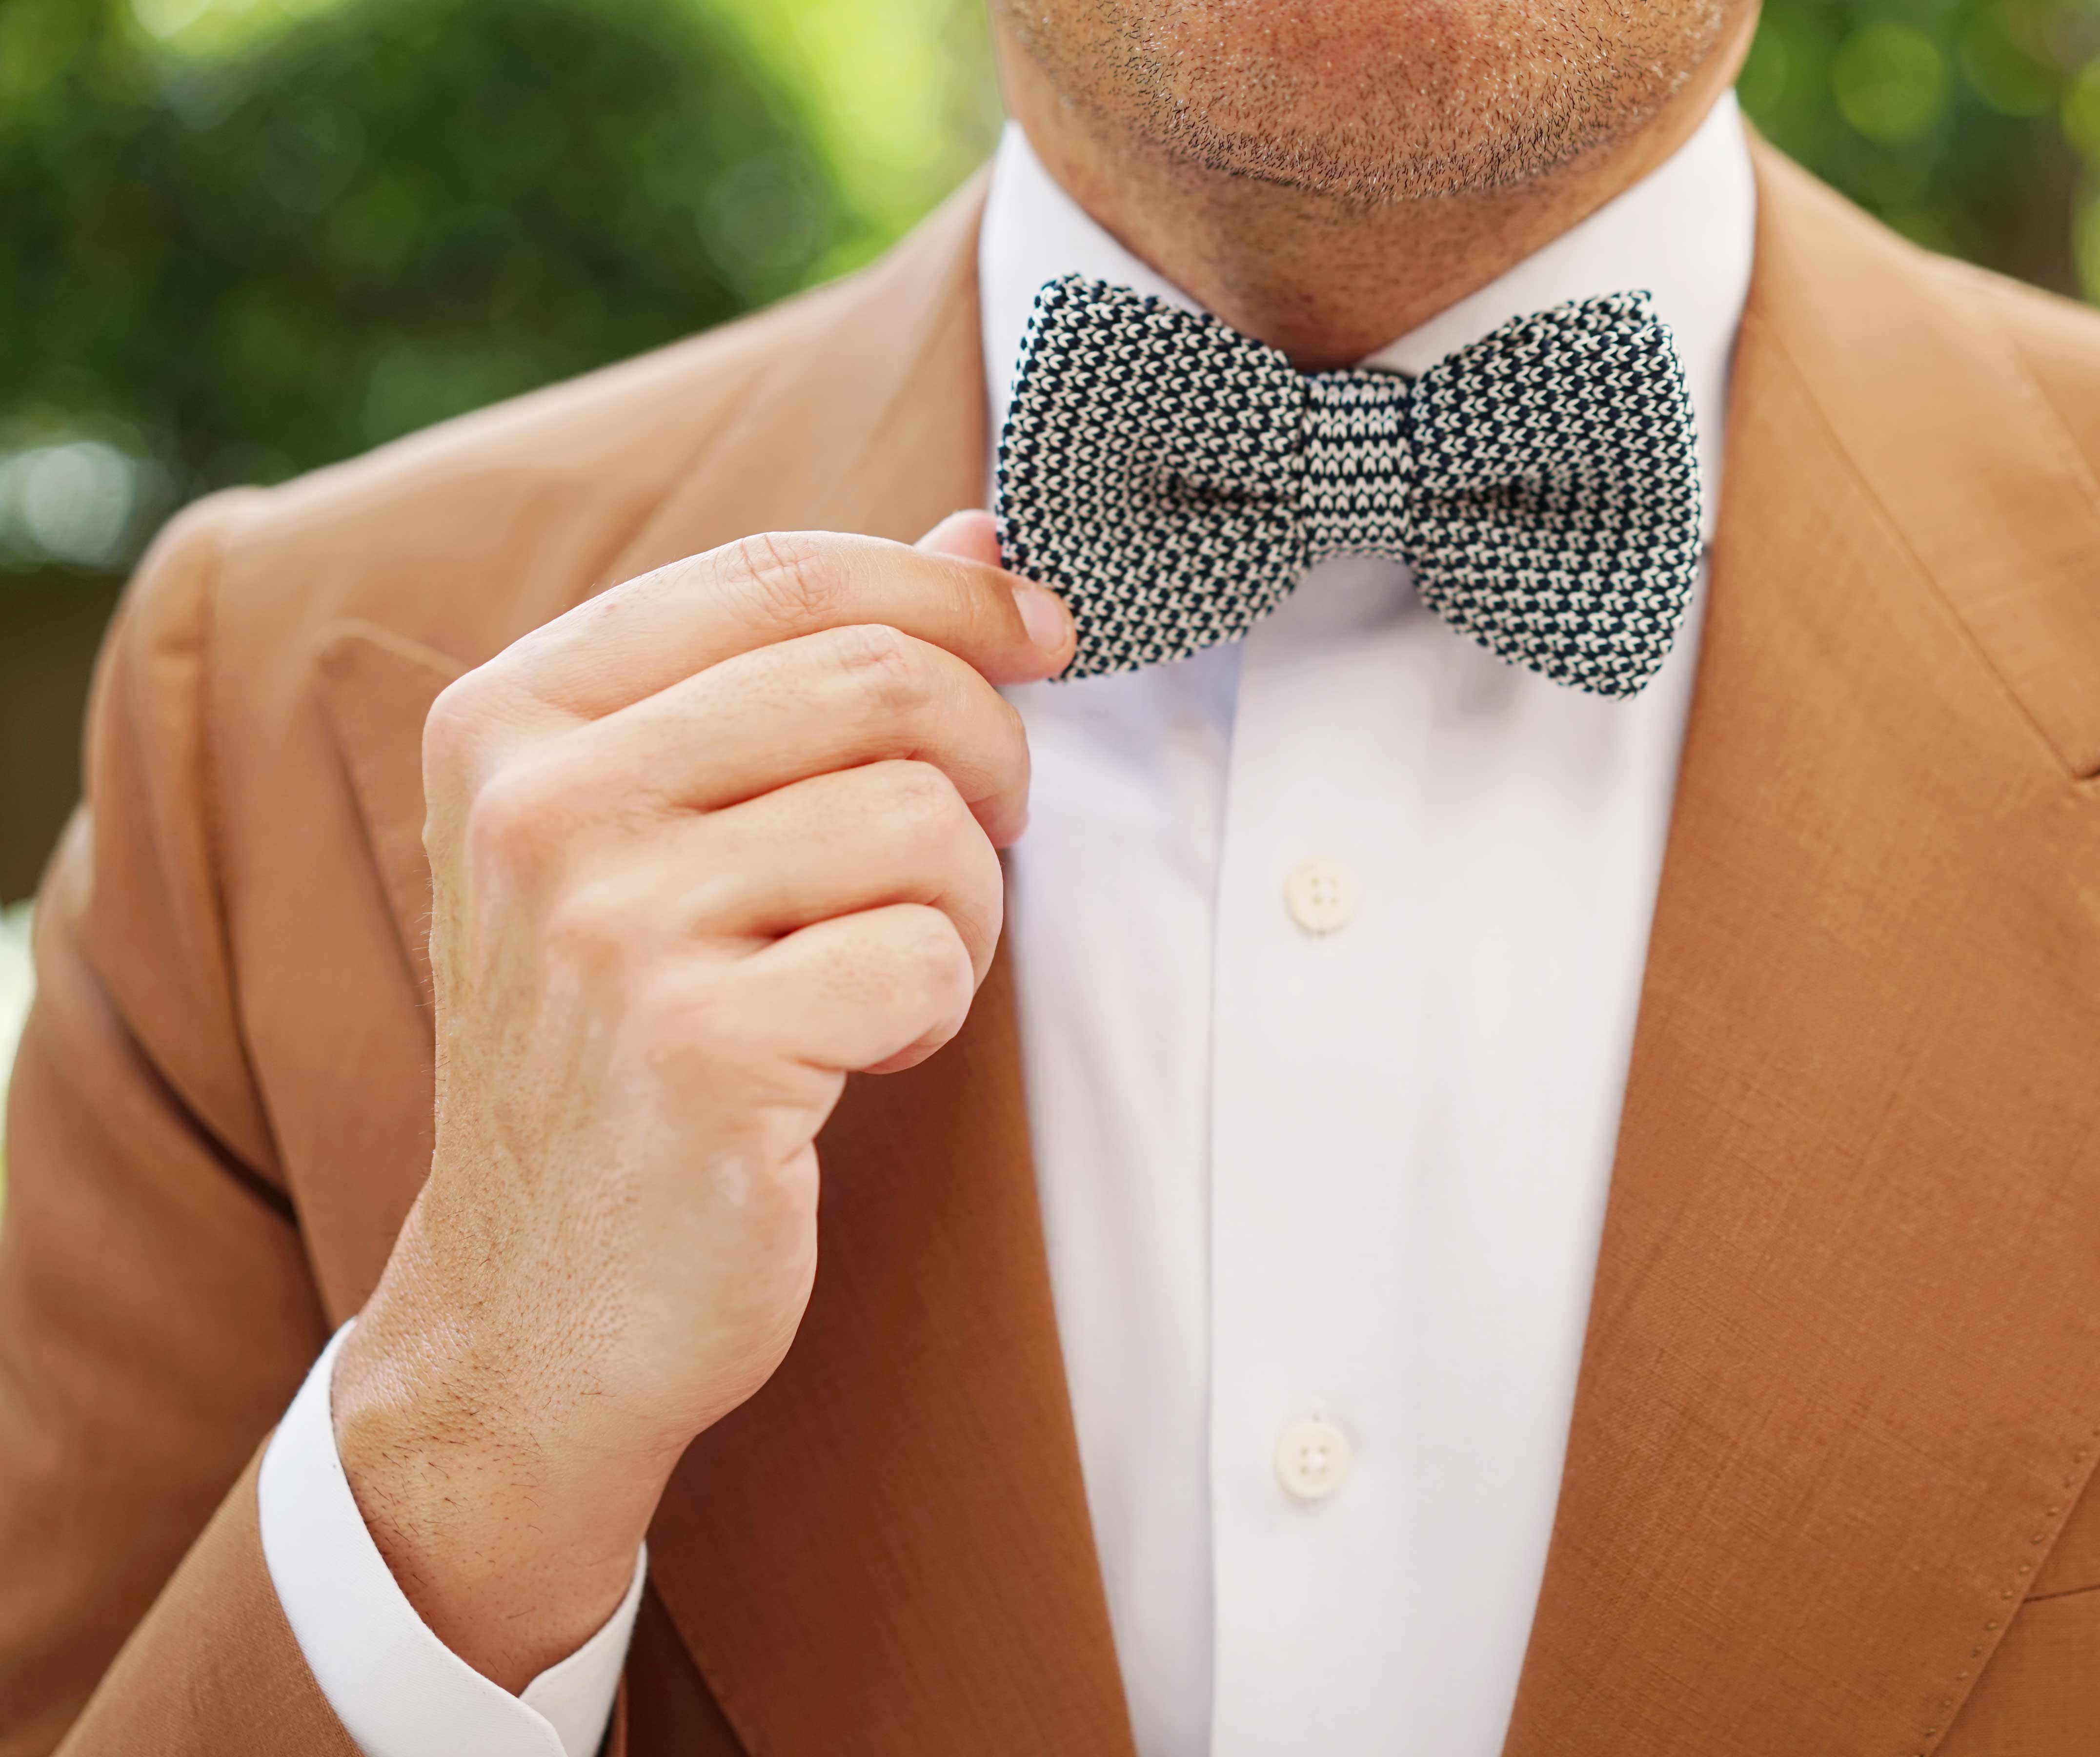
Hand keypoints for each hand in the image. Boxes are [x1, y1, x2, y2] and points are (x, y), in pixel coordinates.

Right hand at [328, 515, 1073, 1688]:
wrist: (535, 1308)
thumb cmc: (622, 1048)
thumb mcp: (665, 835)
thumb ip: (800, 673)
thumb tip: (978, 541)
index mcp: (515, 717)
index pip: (781, 574)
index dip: (947, 593)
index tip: (1042, 635)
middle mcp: (542, 804)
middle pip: (875, 680)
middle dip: (984, 753)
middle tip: (977, 838)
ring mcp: (609, 928)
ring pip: (921, 820)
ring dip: (960, 905)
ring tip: (885, 971)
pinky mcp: (696, 1049)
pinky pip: (926, 957)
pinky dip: (934, 1006)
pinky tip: (862, 1053)